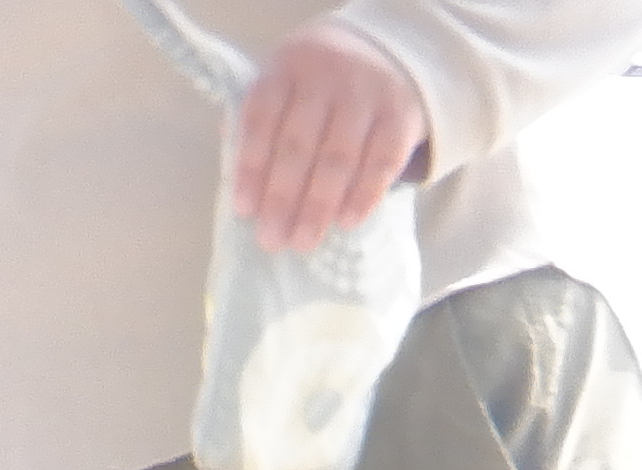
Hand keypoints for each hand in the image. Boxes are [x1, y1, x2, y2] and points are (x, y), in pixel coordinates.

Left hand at [233, 18, 428, 255]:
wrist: (385, 57)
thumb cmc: (320, 90)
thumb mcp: (286, 88)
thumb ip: (261, 126)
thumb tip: (240, 184)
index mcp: (287, 68)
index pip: (263, 119)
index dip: (252, 166)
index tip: (245, 211)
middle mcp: (326, 75)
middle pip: (299, 144)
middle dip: (282, 197)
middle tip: (272, 239)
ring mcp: (367, 94)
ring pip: (338, 158)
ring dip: (318, 206)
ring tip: (303, 241)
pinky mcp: (401, 116)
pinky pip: (381, 162)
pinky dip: (363, 195)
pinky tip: (346, 222)